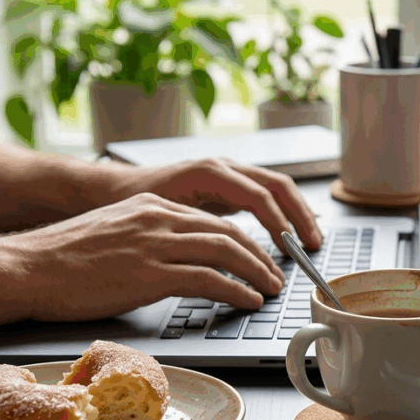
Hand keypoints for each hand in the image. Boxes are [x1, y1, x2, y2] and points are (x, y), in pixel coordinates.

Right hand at [0, 193, 284, 319]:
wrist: (24, 267)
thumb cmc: (60, 260)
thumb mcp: (111, 235)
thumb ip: (144, 240)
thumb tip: (170, 262)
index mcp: (149, 205)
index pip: (208, 218)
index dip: (240, 238)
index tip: (258, 255)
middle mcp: (156, 216)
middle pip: (226, 230)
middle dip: (259, 253)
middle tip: (276, 273)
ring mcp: (153, 243)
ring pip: (225, 250)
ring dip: (256, 271)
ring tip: (270, 288)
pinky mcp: (149, 272)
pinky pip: (207, 278)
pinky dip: (235, 289)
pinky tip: (247, 300)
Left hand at [123, 158, 323, 251]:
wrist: (107, 190)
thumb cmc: (128, 205)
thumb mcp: (161, 216)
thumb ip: (196, 230)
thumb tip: (225, 253)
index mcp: (209, 173)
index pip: (259, 197)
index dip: (280, 224)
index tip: (292, 249)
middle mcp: (222, 167)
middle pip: (277, 186)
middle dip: (299, 215)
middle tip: (313, 245)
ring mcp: (226, 172)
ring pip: (274, 188)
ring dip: (295, 213)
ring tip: (310, 240)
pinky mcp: (225, 184)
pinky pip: (262, 194)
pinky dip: (281, 213)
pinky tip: (288, 234)